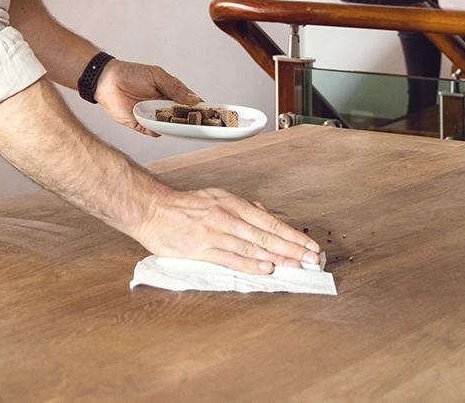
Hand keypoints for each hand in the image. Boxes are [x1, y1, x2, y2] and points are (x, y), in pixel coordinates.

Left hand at [94, 59, 201, 135]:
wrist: (107, 80)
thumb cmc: (132, 74)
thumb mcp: (157, 76)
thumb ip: (175, 88)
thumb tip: (195, 100)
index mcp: (170, 93)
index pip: (189, 103)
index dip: (200, 108)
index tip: (212, 113)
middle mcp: (163, 107)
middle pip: (181, 117)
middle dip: (190, 121)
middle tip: (200, 124)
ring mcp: (153, 117)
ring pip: (169, 127)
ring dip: (175, 127)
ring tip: (182, 126)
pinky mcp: (141, 125)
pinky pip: (153, 132)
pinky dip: (157, 131)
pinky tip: (161, 128)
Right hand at [136, 186, 321, 273]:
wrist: (152, 209)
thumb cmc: (183, 206)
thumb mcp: (215, 198)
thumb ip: (240, 208)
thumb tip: (263, 214)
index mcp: (232, 203)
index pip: (269, 222)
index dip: (292, 235)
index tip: (309, 245)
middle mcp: (227, 216)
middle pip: (266, 234)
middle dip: (292, 248)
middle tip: (312, 259)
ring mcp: (215, 232)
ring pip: (253, 246)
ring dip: (278, 257)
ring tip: (296, 266)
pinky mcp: (201, 248)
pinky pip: (231, 257)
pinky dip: (250, 263)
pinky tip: (266, 268)